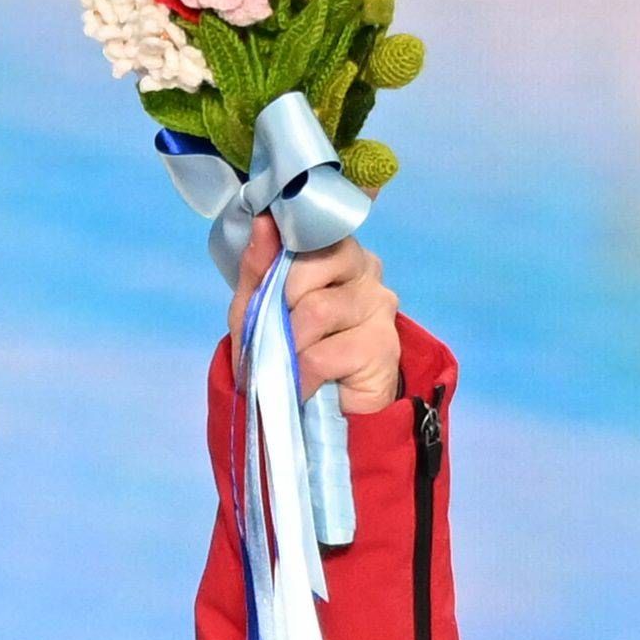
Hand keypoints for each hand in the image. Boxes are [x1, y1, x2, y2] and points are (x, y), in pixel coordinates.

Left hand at [228, 213, 405, 414]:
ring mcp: (380, 307)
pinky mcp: (383, 347)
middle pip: (310, 267)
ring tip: (294, 364)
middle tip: (283, 336)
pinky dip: (302, 376)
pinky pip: (322, 354)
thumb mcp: (256, 311)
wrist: (310, 417)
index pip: (310, 233)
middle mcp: (366, 270)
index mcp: (338, 253)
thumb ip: (259, 267)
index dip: (281, 259)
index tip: (272, 288)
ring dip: (290, 346)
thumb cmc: (287, 355)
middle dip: (282, 306)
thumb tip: (263, 222)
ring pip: (315, 311)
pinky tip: (308, 385)